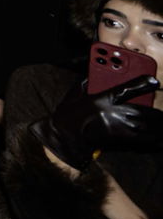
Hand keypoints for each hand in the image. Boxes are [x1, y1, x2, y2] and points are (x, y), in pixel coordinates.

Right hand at [32, 76, 162, 169]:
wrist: (66, 141)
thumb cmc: (69, 117)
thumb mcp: (75, 94)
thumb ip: (88, 82)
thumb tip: (97, 75)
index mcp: (102, 99)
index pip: (127, 88)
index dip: (143, 83)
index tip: (156, 82)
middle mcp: (115, 114)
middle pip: (147, 111)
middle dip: (159, 113)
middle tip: (162, 112)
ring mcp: (122, 130)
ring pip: (151, 127)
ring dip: (160, 125)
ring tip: (162, 122)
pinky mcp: (125, 143)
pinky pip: (148, 141)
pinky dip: (157, 140)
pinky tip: (159, 139)